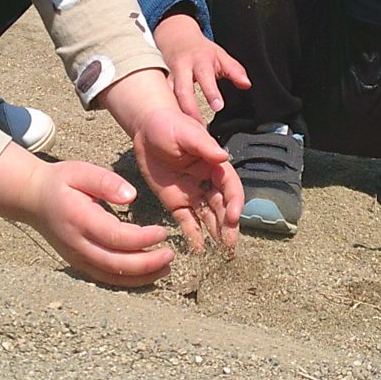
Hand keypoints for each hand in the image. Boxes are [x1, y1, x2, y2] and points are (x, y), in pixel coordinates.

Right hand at [25, 159, 175, 286]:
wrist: (32, 199)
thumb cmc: (61, 182)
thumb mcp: (81, 171)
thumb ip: (106, 182)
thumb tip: (131, 196)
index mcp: (79, 219)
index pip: (116, 236)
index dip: (142, 238)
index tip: (163, 232)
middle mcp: (77, 244)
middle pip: (115, 263)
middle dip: (147, 263)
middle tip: (170, 255)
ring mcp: (76, 257)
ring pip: (111, 276)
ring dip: (140, 277)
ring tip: (165, 269)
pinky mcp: (78, 264)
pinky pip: (104, 278)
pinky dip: (127, 281)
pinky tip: (147, 275)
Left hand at [131, 107, 243, 254]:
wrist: (146, 129)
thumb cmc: (169, 125)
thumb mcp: (186, 132)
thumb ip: (203, 145)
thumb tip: (223, 157)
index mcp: (215, 165)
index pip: (230, 187)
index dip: (235, 202)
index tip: (233, 217)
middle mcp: (207, 182)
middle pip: (223, 207)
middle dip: (229, 226)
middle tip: (231, 246)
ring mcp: (193, 194)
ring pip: (209, 218)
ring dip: (217, 235)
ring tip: (223, 254)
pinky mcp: (176, 202)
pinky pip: (187, 222)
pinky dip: (194, 236)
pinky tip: (198, 250)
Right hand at [154, 12, 249, 118]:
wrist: (176, 37)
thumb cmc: (200, 50)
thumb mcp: (221, 55)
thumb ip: (234, 70)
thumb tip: (246, 84)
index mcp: (199, 61)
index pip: (205, 77)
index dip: (211, 92)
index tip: (218, 107)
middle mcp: (182, 68)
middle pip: (183, 90)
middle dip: (190, 109)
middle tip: (199, 126)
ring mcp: (169, 76)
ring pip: (170, 96)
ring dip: (177, 113)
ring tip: (186, 129)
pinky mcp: (161, 83)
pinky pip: (162, 99)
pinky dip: (167, 111)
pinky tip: (173, 125)